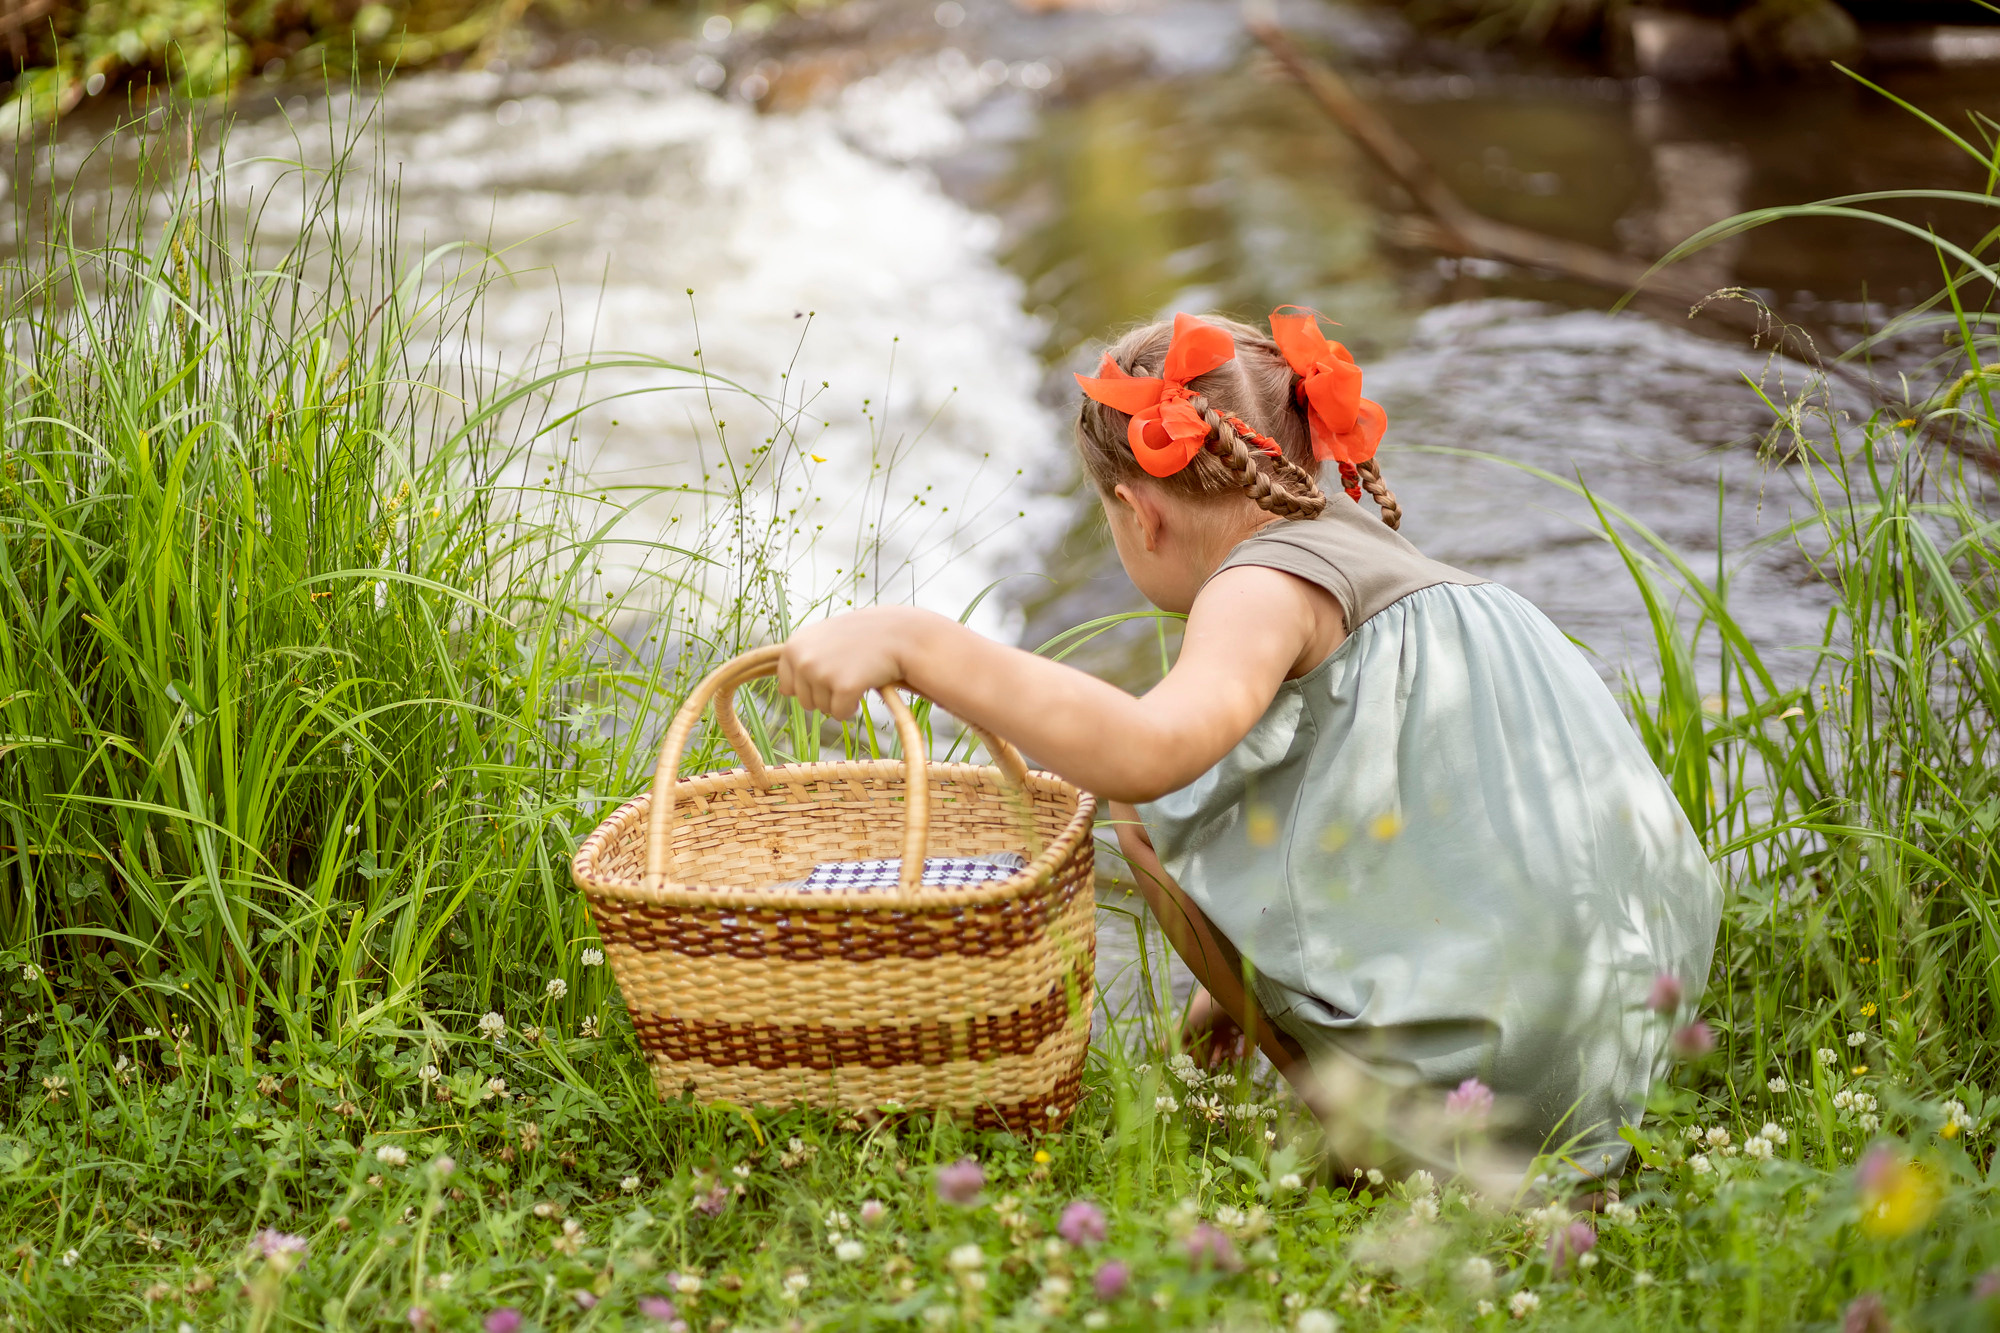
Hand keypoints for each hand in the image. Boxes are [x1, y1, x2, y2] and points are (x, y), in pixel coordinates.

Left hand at [776, 606, 934, 718]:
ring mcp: (821, 673)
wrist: (897, 635)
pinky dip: (852, 708)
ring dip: (839, 700)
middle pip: (804, 702)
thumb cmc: (860, 638)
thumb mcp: (822, 639)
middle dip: (826, 694)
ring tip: (856, 675)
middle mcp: (802, 659)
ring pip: (822, 709)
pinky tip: (863, 686)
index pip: (787, 686)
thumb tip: (783, 691)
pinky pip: (840, 714)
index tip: (829, 671)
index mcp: (793, 646)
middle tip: (847, 672)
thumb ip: (801, 659)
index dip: (810, 685)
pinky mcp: (843, 687)